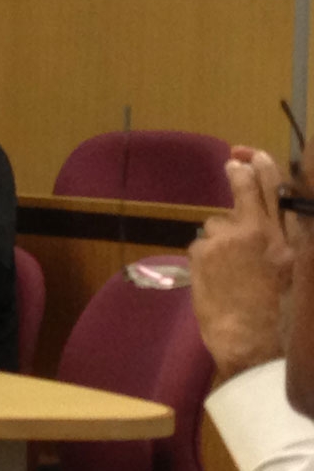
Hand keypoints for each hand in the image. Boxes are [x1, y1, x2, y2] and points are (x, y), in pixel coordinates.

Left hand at [189, 146, 294, 379]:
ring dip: (222, 236)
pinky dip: (207, 256)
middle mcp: (260, 233)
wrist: (251, 344)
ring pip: (218, 222)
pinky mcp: (203, 251)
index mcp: (291, 241)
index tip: (255, 156)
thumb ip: (288, 245)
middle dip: (239, 174)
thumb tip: (278, 225)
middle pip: (245, 189)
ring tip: (231, 268)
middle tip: (234, 163)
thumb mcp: (297, 277)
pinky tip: (216, 279)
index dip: (266, 169)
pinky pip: (202, 244)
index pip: (279, 191)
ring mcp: (228, 239)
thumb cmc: (281, 320)